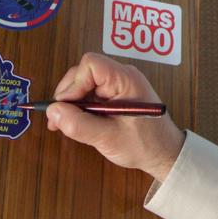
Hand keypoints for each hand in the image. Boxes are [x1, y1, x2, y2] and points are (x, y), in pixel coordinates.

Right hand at [46, 52, 185, 181]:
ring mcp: (120, 84)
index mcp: (126, 80)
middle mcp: (122, 76)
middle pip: (85, 71)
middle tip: (58, 120)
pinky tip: (76, 122)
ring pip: (85, 82)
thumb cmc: (143, 145)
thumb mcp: (108, 139)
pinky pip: (92, 92)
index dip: (74, 83)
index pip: (91, 64)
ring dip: (72, 101)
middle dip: (69, 94)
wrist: (165, 154)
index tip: (66, 108)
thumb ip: (79, 125)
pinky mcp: (117, 94)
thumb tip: (52, 111)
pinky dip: (81, 105)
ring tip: (64, 124)